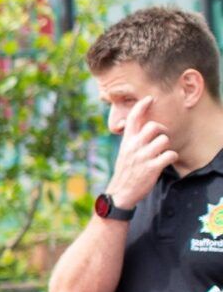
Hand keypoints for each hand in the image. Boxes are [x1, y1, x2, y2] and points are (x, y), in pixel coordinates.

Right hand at [107, 94, 175, 208]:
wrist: (120, 193)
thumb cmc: (125, 171)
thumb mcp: (124, 153)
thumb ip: (132, 139)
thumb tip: (141, 127)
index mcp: (126, 142)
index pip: (132, 118)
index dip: (142, 106)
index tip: (150, 99)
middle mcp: (134, 146)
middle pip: (154, 126)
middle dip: (162, 130)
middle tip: (162, 136)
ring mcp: (143, 157)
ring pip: (164, 140)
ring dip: (167, 146)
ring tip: (162, 153)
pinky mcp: (152, 167)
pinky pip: (170, 154)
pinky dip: (171, 157)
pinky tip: (166, 161)